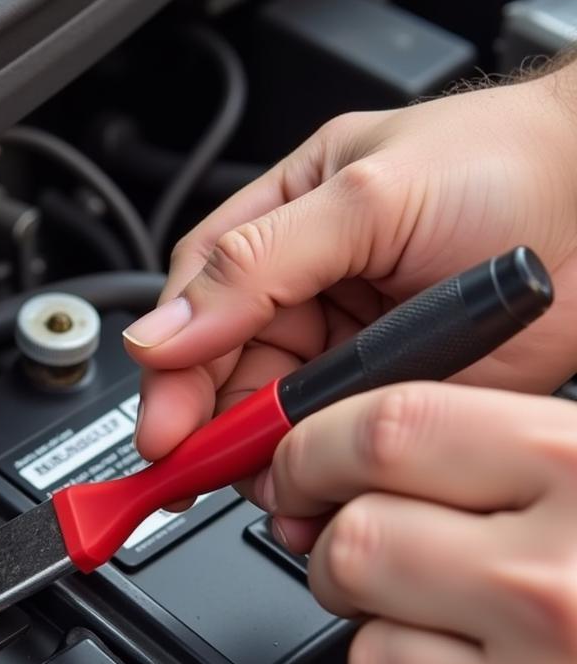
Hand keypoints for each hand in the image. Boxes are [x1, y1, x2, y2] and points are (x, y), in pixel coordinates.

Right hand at [125, 69, 576, 477]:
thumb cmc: (504, 166)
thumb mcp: (364, 199)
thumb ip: (255, 264)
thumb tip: (160, 331)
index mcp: (276, 230)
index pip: (195, 308)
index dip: (170, 374)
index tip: (162, 434)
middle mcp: (301, 295)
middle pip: (225, 379)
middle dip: (218, 433)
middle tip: (215, 475)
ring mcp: (344, 353)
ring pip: (274, 426)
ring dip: (268, 465)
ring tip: (283, 488)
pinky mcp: (388, 399)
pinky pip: (333, 451)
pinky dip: (320, 483)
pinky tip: (318, 496)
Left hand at [262, 381, 576, 663]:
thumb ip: (518, 453)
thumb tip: (363, 442)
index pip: (387, 433)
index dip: (319, 447)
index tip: (304, 465)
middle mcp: (558, 593)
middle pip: (352, 547)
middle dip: (347, 551)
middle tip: (385, 557)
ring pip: (369, 658)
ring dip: (405, 649)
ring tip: (489, 649)